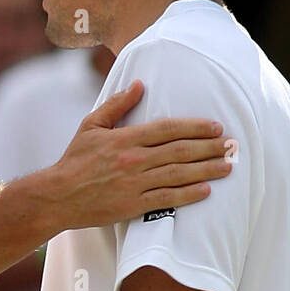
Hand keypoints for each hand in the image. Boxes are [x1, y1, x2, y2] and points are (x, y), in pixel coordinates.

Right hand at [43, 81, 230, 231]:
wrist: (58, 196)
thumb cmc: (75, 160)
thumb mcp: (91, 125)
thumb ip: (117, 104)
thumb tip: (140, 84)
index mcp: (125, 138)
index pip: (168, 129)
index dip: (195, 127)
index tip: (215, 127)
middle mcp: (133, 160)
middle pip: (180, 151)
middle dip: (209, 147)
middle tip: (231, 145)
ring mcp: (135, 184)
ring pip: (178, 175)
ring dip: (206, 169)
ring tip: (227, 166)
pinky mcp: (133, 206)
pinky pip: (167, 199)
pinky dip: (188, 195)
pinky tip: (206, 191)